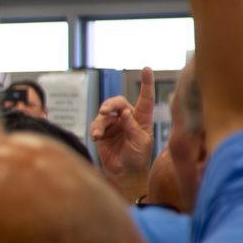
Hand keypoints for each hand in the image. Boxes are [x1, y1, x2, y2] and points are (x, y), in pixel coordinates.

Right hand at [89, 67, 155, 181]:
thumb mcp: (141, 142)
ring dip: (101, 121)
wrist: (124, 173)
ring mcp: (114, 124)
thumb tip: (124, 112)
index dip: (146, 83)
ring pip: (104, 114)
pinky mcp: (102, 132)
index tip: (146, 69)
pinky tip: (97, 137)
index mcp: (142, 119)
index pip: (145, 98)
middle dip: (110, 105)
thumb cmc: (138, 158)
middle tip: (105, 111)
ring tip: (99, 134)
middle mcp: (127, 118)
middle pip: (117, 102)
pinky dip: (95, 129)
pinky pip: (96, 124)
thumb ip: (133, 127)